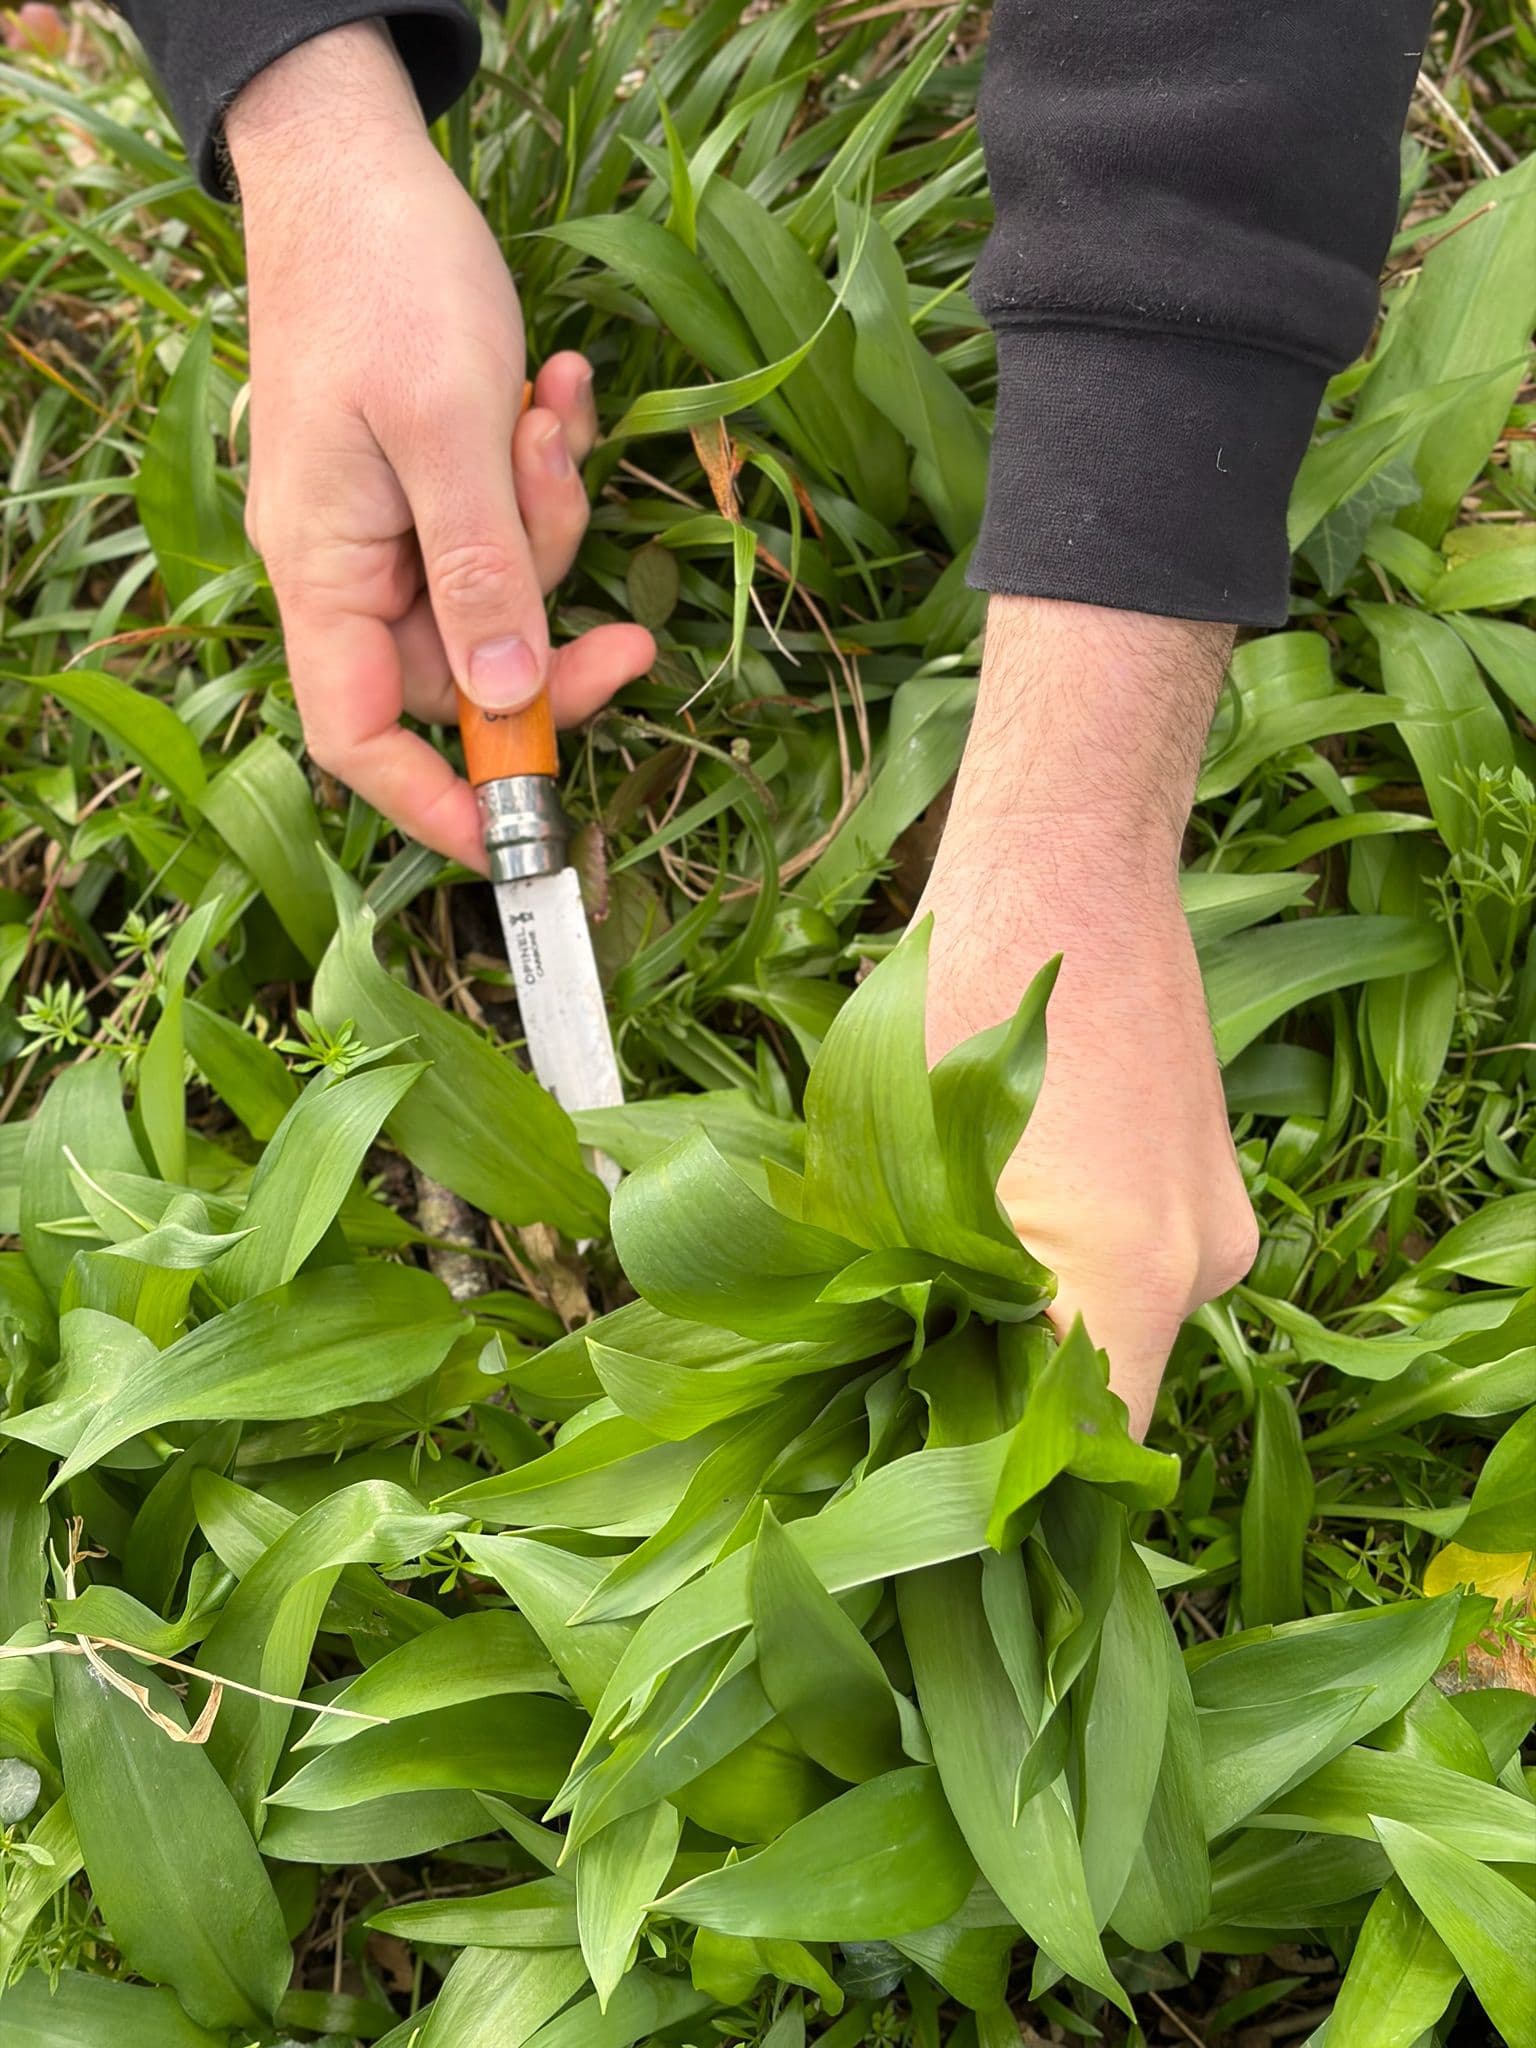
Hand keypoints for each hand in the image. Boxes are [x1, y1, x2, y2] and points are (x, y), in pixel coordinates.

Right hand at [226, 22, 652, 871]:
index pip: (362, 736)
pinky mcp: (435, 487)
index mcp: (324, 572)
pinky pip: (506, 526)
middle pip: (464, 676)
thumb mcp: (446, 430)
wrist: (360, 164)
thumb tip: (508, 700)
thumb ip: (480, 570)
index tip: (526, 845)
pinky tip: (555, 393)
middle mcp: (351, 569)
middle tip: (635, 633)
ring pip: (503, 599)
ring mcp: (391, 529)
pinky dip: (542, 474)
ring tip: (551, 414)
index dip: (438, 804)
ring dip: (552, 524)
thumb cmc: (383, 280)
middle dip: (552, 639)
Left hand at [919, 597, 1258, 1436]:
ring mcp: (1216, 1223)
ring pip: (1110, 1332)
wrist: (1069, 858)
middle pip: (1096, 1398)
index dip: (992, 1489)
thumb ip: (891, 1284)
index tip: (905, 1488)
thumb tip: (844, 1387)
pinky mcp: (1205, 1186)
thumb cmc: (964, 982)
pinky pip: (1130, 1271)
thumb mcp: (894, 1147)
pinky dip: (1061, 1274)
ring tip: (925, 1293)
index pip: (1078, 1456)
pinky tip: (984, 1224)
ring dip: (1026, 1331)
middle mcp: (1199, 1268)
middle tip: (888, 1392)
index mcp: (1126, 1273)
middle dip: (995, 1406)